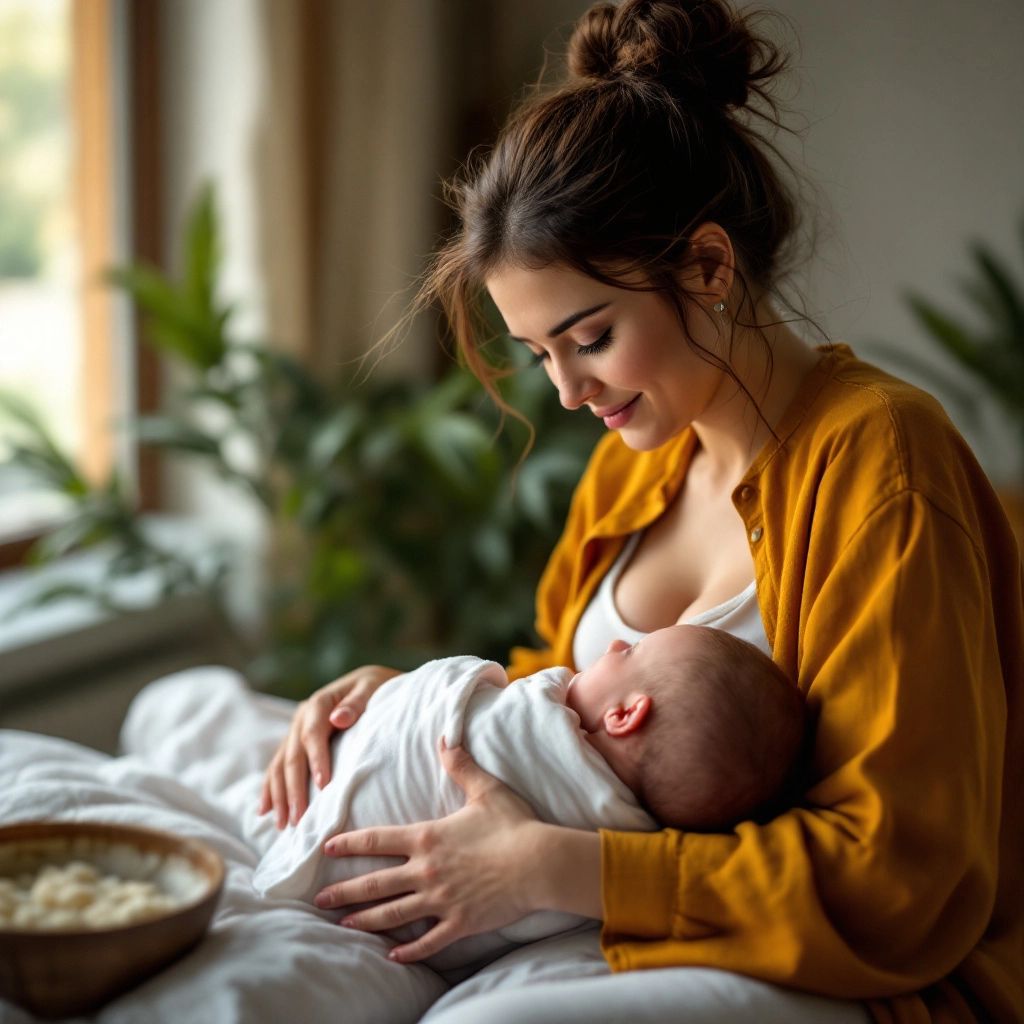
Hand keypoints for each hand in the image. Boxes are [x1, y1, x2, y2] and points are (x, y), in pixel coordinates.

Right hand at [258, 664, 400, 827]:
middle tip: (299, 819)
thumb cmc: (376, 687)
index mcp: (320, 703)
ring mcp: (295, 731)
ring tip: (284, 824)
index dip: (316, 759)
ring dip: (280, 796)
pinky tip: (266, 811)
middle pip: (293, 756)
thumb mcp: (371, 688)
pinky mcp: (294, 743)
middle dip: (294, 789)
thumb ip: (356, 703)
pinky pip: (278, 767)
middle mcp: (301, 717)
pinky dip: (271, 789)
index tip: (323, 785)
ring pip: (281, 766)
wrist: (369, 683)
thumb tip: (338, 719)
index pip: (313, 734)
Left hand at [313, 739, 542, 961]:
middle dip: (344, 892)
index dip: (350, 843)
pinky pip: (427, 941)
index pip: (378, 840)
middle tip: (319, 899)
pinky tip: (393, 956)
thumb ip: (460, 765)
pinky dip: (409, 950)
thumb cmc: (514, 824)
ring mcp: (440, 901)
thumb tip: (444, 737)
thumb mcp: (485, 789)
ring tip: (344, 925)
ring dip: (365, 920)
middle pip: (375, 883)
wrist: (539, 863)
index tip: (327, 848)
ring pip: (393, 914)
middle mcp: (426, 871)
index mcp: (427, 838)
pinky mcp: (459, 923)